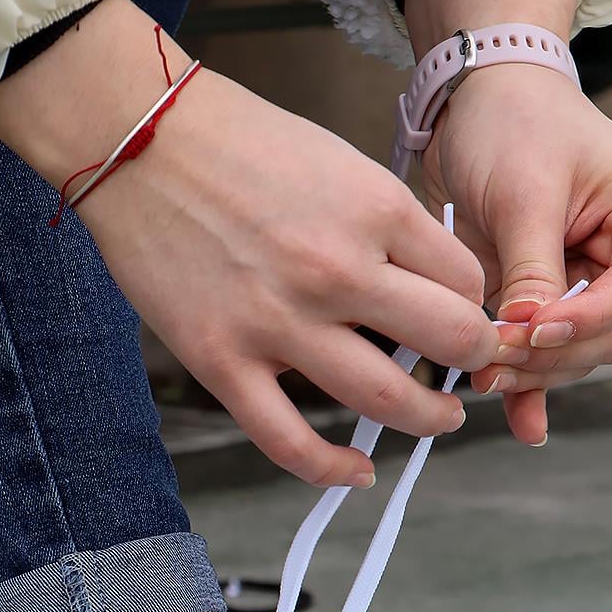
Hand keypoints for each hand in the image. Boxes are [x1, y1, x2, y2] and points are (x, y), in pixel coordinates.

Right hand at [0, 0, 498, 486]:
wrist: (136, 139)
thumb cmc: (235, 141)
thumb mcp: (337, 162)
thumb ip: (385, 224)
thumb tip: (426, 284)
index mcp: (375, 209)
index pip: (466, 281)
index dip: (475, 304)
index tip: (465, 315)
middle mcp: (338, 270)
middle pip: (450, 341)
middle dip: (473, 361)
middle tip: (469, 369)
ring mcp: (279, 322)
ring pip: (384, 399)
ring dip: (426, 418)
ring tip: (435, 418)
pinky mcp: (222, 360)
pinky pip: (289, 441)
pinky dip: (332, 469)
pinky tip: (357, 472)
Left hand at [421, 65, 611, 444]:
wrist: (474, 103)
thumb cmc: (514, 124)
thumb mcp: (524, 192)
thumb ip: (531, 266)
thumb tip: (526, 333)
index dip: (589, 317)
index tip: (533, 330)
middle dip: (555, 352)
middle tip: (492, 359)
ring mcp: (592, 280)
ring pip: (581, 351)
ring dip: (536, 372)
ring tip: (481, 378)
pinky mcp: (549, 297)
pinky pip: (551, 353)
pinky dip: (534, 386)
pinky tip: (522, 424)